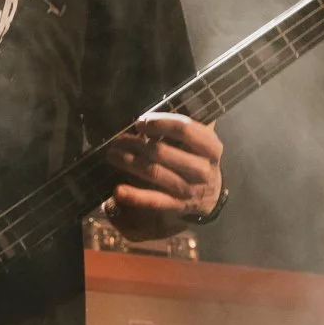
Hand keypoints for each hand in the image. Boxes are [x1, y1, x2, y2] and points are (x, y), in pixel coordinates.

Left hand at [103, 114, 223, 240]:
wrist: (211, 196)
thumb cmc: (198, 160)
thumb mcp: (201, 142)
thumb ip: (182, 128)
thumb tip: (149, 119)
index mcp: (211, 147)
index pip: (184, 129)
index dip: (159, 123)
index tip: (140, 122)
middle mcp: (203, 169)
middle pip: (162, 151)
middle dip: (135, 143)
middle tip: (118, 140)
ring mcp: (189, 189)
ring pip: (154, 172)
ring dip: (128, 162)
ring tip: (112, 155)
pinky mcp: (176, 205)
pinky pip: (153, 201)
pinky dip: (134, 196)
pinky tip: (118, 190)